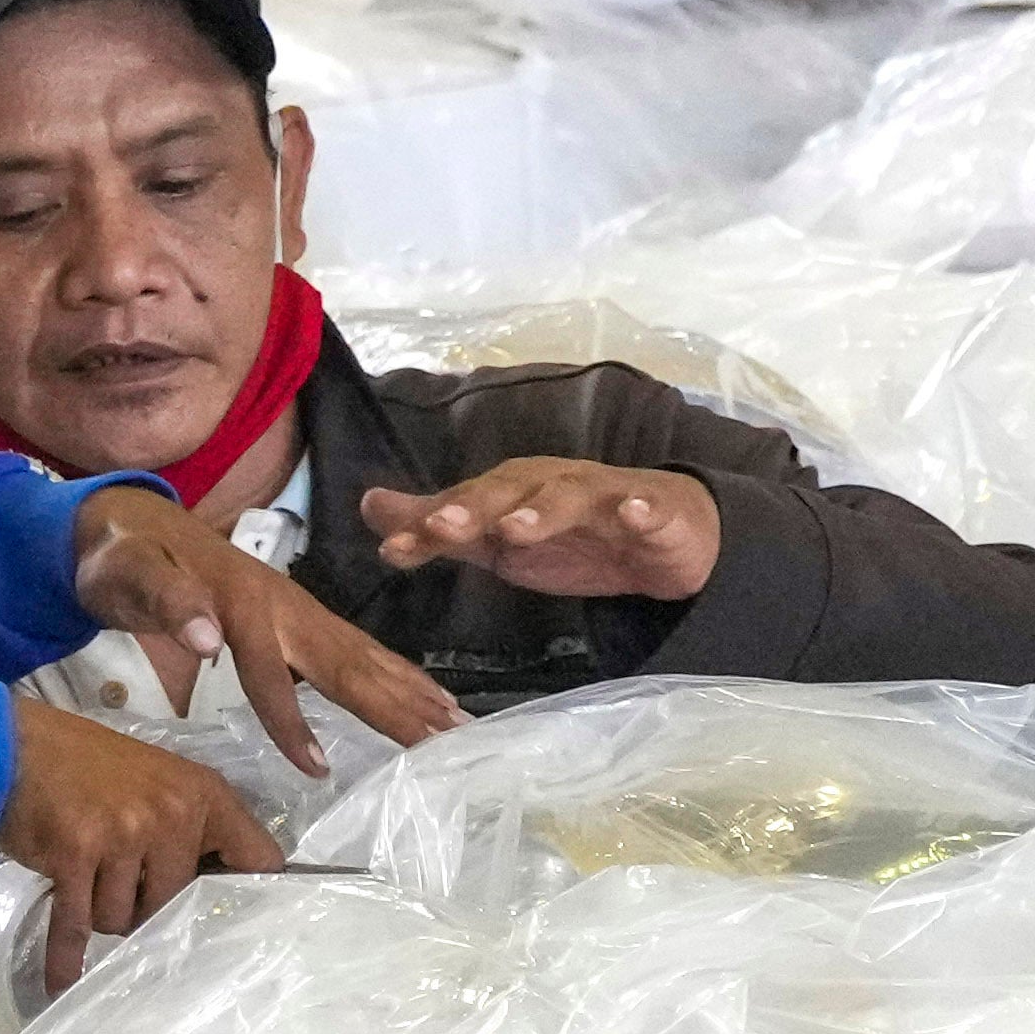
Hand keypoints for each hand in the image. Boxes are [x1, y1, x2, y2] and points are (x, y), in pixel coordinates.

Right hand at [0, 699, 281, 989]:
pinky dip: (66, 956)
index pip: (257, 856)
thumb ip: (188, 826)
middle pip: (174, 904)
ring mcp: (124, 834)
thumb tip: (208, 896)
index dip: (249, 894)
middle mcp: (171, 814)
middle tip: (113, 880)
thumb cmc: (84, 765)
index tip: (243, 921)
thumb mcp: (157, 779)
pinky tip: (62, 982)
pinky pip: (77, 924)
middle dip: (141, 906)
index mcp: (203, 794)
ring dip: (98, 911)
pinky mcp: (77, 854)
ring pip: (122, 918)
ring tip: (80, 873)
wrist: (12, 745)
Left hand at [64, 482, 462, 779]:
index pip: (270, 671)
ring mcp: (297, 609)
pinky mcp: (300, 617)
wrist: (125, 520)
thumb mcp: (126, 574)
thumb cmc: (121, 557)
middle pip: (343, 662)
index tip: (317, 768)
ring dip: (409, 691)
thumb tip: (207, 638)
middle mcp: (282, 604)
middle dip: (394, 703)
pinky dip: (395, 678)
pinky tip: (423, 698)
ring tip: (456, 723)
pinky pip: (355, 653)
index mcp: (241, 601)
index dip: (291, 721)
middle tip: (447, 739)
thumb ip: (166, 602)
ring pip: (361, 656)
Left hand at [360, 459, 719, 604]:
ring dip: (542, 510)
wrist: (664, 537)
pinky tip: (632, 515)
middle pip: (510, 490)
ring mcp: (604, 496)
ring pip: (570, 496)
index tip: (392, 549)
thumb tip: (370, 507)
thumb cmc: (573, 535)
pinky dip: (640, 509)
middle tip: (443, 528)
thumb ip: (437, 528)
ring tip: (516, 529)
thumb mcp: (497, 542)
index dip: (428, 524)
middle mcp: (552, 485)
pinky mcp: (653, 511)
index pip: (464, 504)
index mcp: (513, 492)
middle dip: (475, 507)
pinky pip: (647, 508)